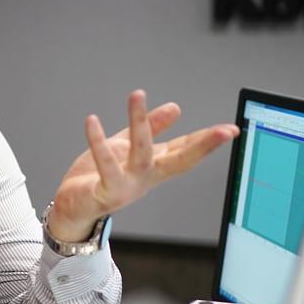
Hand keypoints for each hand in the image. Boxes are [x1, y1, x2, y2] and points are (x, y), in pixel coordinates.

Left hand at [47, 90, 239, 241]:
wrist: (72, 208)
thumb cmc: (98, 178)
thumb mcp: (126, 148)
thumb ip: (150, 129)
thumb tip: (175, 108)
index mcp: (153, 167)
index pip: (185, 150)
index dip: (207, 140)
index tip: (231, 129)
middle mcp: (145, 178)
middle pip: (179, 160)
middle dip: (202, 146)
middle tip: (222, 130)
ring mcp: (128, 186)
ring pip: (141, 153)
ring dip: (140, 123)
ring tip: (137, 95)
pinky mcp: (106, 191)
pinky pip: (105, 164)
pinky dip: (98, 142)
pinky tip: (92, 121)